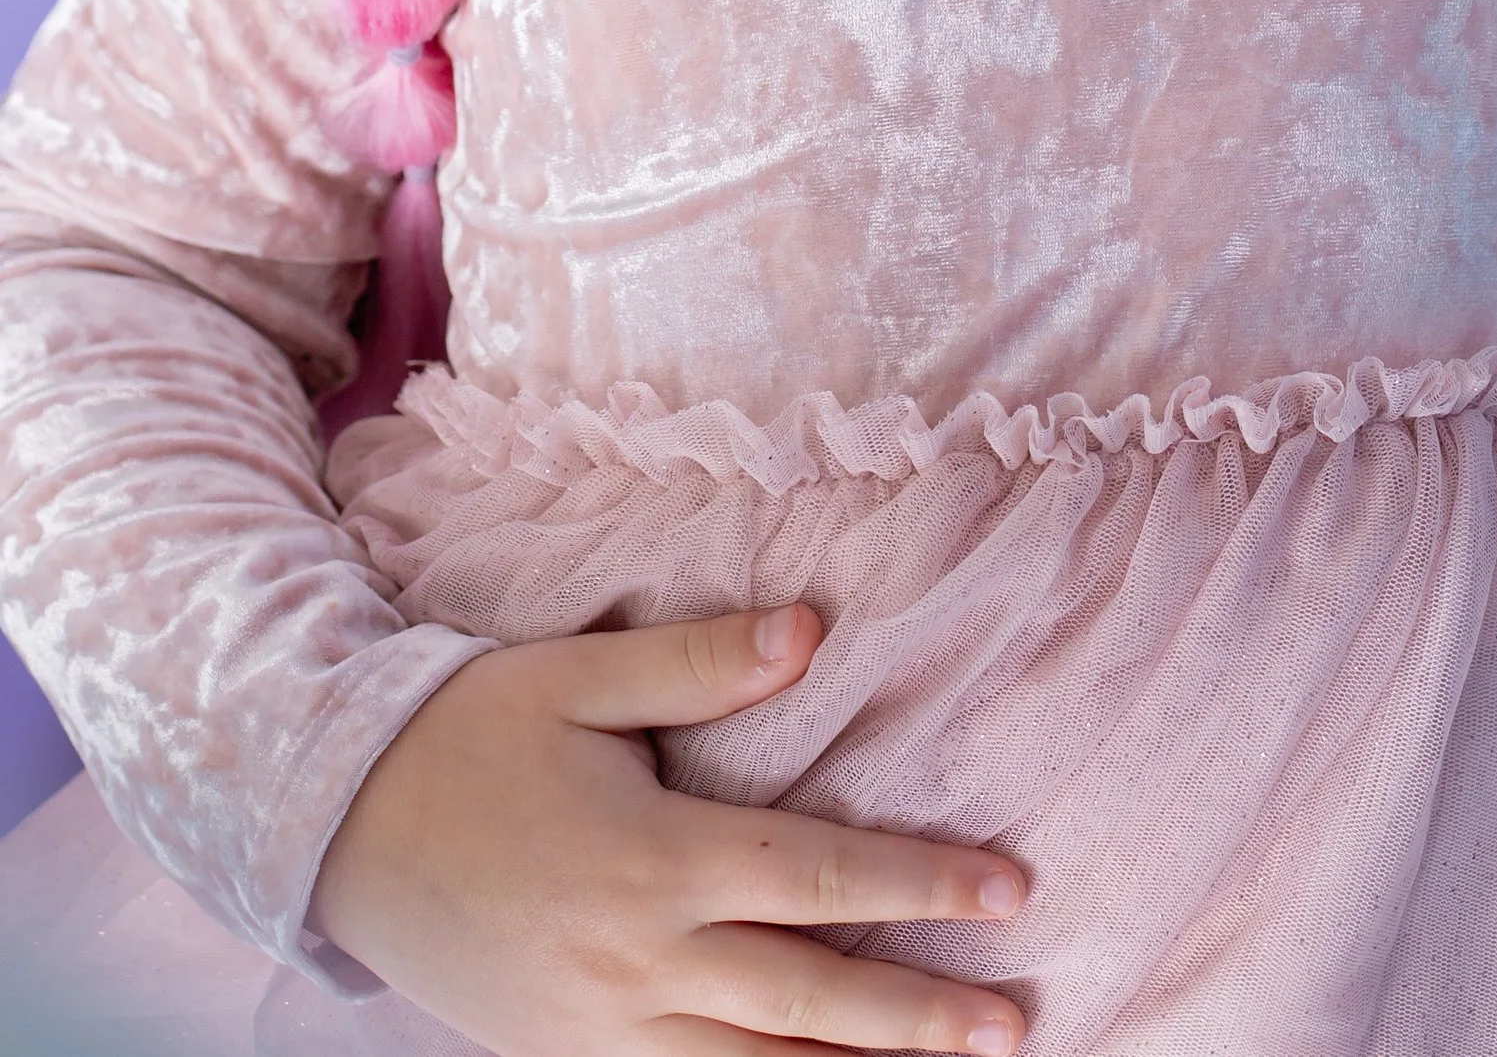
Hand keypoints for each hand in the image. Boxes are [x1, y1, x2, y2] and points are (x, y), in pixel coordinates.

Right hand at [307, 604, 1029, 1054]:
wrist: (334, 829)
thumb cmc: (468, 734)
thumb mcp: (581, 676)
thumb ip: (702, 659)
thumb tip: (812, 629)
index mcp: (658, 858)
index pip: (822, 876)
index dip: (923, 884)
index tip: (1009, 888)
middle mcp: (642, 959)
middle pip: (808, 997)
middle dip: (918, 1016)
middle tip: (1013, 1025)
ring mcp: (603, 1026)